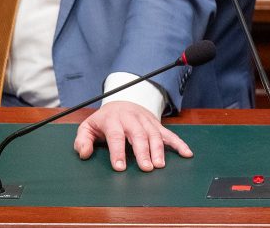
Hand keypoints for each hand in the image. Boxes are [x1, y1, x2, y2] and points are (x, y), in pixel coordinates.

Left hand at [73, 100, 192, 171]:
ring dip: (158, 150)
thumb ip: (82, 140)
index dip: (118, 151)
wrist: (123, 102)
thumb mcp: (88, 126)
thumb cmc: (105, 120)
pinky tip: (186, 153)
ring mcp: (146, 121)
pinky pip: (170, 133)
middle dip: (143, 152)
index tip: (120, 167)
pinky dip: (180, 143)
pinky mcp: (157, 125)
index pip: (116, 135)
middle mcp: (131, 119)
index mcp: (113, 120)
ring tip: (160, 165)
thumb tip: (84, 154)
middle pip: (138, 135)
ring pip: (154, 134)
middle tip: (146, 168)